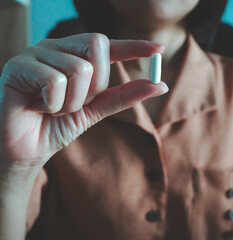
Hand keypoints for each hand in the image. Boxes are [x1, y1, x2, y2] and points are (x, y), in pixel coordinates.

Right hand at [0, 33, 167, 174]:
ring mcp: (36, 53)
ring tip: (53, 108)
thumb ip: (125, 95)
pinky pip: (55, 81)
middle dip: (96, 83)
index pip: (108, 44)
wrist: (26, 149)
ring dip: (72, 102)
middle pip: (96, 45)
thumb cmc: (58, 126)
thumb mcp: (97, 109)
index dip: (134, 46)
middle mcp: (57, 48)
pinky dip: (53, 105)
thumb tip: (160, 85)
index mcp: (74, 56)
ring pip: (78, 69)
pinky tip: (39, 108)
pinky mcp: (18, 66)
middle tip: (76, 102)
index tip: (158, 49)